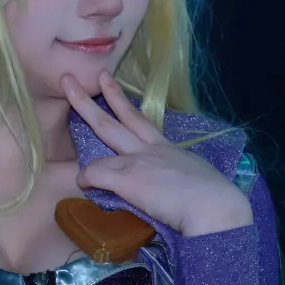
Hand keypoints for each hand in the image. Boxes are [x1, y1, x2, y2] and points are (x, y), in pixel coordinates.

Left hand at [62, 71, 253, 236]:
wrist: (216, 209)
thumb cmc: (216, 205)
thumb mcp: (196, 184)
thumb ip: (179, 182)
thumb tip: (175, 195)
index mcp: (169, 150)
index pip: (142, 123)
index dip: (123, 104)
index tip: (110, 86)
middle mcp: (152, 148)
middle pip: (121, 115)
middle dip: (99, 93)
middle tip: (82, 75)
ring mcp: (139, 158)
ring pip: (105, 127)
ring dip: (84, 108)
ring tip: (68, 93)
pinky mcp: (128, 176)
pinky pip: (96, 172)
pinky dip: (87, 178)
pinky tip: (84, 183)